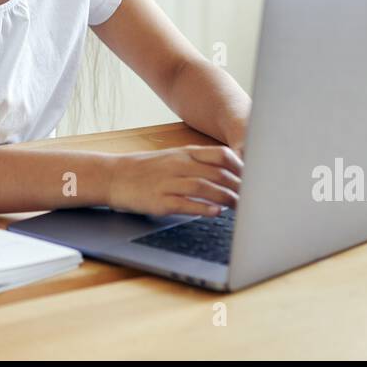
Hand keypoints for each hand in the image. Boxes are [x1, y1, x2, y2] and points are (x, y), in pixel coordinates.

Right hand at [106, 145, 241, 217]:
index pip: (221, 155)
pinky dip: (204, 208)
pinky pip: (186, 204)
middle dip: (238, 187)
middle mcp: (178, 165)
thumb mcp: (172, 157)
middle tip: (251, 197)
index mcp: (184, 153)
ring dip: (225, 198)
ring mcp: (168, 183)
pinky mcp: (159, 201)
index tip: (253, 178)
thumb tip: (225, 173)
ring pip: (205, 188)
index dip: (240, 167)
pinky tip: (216, 213)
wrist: (114, 176)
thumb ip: (197, 163)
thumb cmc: (145, 169)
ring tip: (238, 207)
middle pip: (217, 173)